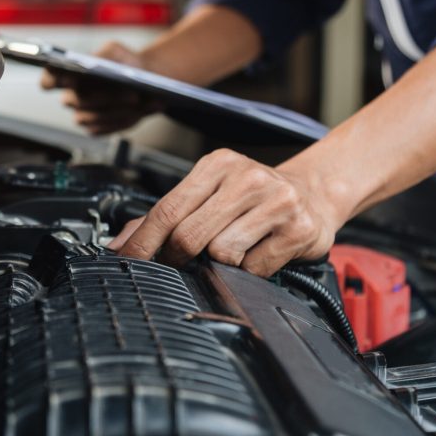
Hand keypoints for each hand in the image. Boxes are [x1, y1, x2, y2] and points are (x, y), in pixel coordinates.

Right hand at [39, 41, 163, 134]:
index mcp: (68, 75)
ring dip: (118, 110)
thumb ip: (105, 55)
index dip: (52, 80)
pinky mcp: (97, 129)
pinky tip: (142, 110)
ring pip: (93, 117)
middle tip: (131, 93)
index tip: (70, 78)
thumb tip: (98, 67)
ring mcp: (82, 116)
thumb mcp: (115, 50)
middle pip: (79, 100)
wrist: (144, 82)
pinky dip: (125, 119)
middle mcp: (71, 97)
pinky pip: (106, 128)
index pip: (49, 79)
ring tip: (141, 101)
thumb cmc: (124, 63)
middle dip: (105, 97)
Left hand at [107, 149, 342, 276]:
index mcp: (218, 165)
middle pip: (190, 235)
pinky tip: (260, 252)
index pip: (168, 208)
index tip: (126, 260)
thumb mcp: (211, 192)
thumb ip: (168, 215)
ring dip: (222, 262)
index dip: (143, 240)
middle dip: (179, 257)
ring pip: (222, 254)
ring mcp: (277, 202)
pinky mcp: (298, 230)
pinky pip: (254, 269)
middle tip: (184, 260)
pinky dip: (251, 270)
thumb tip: (121, 243)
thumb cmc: (253, 197)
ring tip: (238, 246)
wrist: (314, 192)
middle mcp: (248, 178)